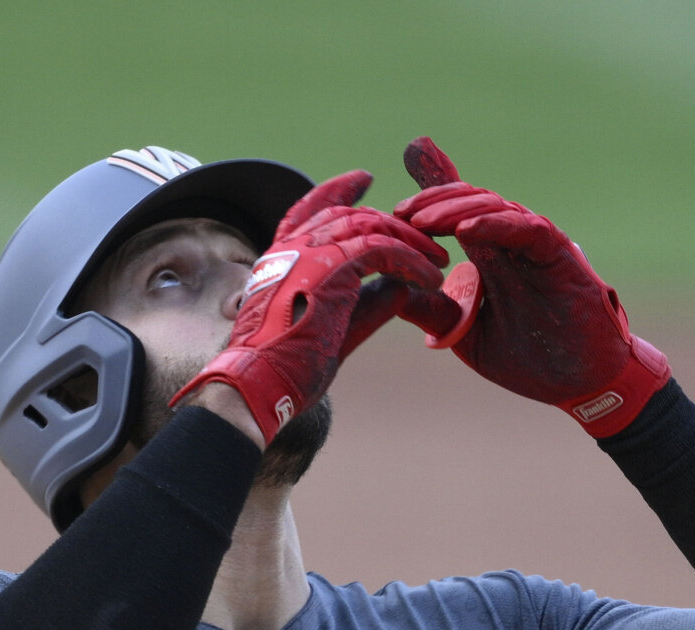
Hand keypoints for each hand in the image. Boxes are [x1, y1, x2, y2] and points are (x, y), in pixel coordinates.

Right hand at [171, 170, 447, 441]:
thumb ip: (366, 305)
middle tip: (427, 238)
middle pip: (350, 215)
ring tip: (437, 263)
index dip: (336, 191)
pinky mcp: (331, 267)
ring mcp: (309, 253)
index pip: (310, 209)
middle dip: (393, 222)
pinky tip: (430, 280)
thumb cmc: (285, 367)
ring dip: (410, 242)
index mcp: (281, 257)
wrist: (257, 382)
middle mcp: (292, 247)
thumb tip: (400, 288)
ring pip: (370, 226)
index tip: (363, 180)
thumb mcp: (332, 328)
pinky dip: (411, 262)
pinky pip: (382, 250)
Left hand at [394, 136, 671, 436]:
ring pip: (494, 208)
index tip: (392, 213)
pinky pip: (527, 229)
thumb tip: (388, 287)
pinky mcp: (559, 255)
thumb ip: (432, 309)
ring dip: (455, 211)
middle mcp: (511, 243)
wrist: (579, 384)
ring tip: (422, 221)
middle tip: (399, 211)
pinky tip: (466, 230)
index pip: (457, 214)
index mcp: (490, 255)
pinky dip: (496, 224)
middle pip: (469, 200)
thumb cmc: (530, 359)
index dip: (425, 203)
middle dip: (432, 200)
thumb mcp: (465, 334)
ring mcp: (535, 246)